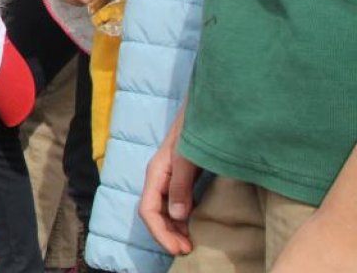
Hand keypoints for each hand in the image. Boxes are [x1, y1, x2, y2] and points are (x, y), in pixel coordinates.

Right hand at [139, 106, 199, 255]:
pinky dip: (183, 219)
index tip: (179, 249)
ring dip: (174, 229)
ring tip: (190, 244)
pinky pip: (177, 203)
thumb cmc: (197, 128)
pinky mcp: (183, 176)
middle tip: (187, 251)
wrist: (210, 107)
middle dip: (167, 235)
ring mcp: (171, 177)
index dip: (160, 233)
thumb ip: (181, 185)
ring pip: (165, 210)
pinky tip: (194, 226)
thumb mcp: (188, 157)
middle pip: (154, 213)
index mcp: (156, 173)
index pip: (148, 210)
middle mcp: (160, 177)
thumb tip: (177, 216)